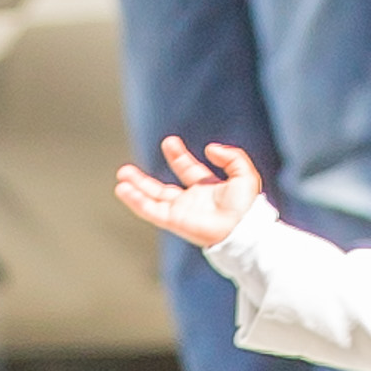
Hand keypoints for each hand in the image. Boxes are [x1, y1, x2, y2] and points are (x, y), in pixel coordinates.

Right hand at [113, 135, 265, 248]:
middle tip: (128, 168)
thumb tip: (210, 148)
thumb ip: (231, 157)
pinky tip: (124, 189)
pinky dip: (136, 200)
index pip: (187, 169)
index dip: (178, 156)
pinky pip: (150, 210)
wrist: (243, 228)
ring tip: (122, 175)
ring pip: (152, 198)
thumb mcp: (245, 174)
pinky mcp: (173, 220)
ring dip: (136, 187)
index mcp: (208, 188)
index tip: (170, 142)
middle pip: (162, 188)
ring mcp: (181, 211)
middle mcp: (192, 200)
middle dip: (145, 178)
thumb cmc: (247, 206)